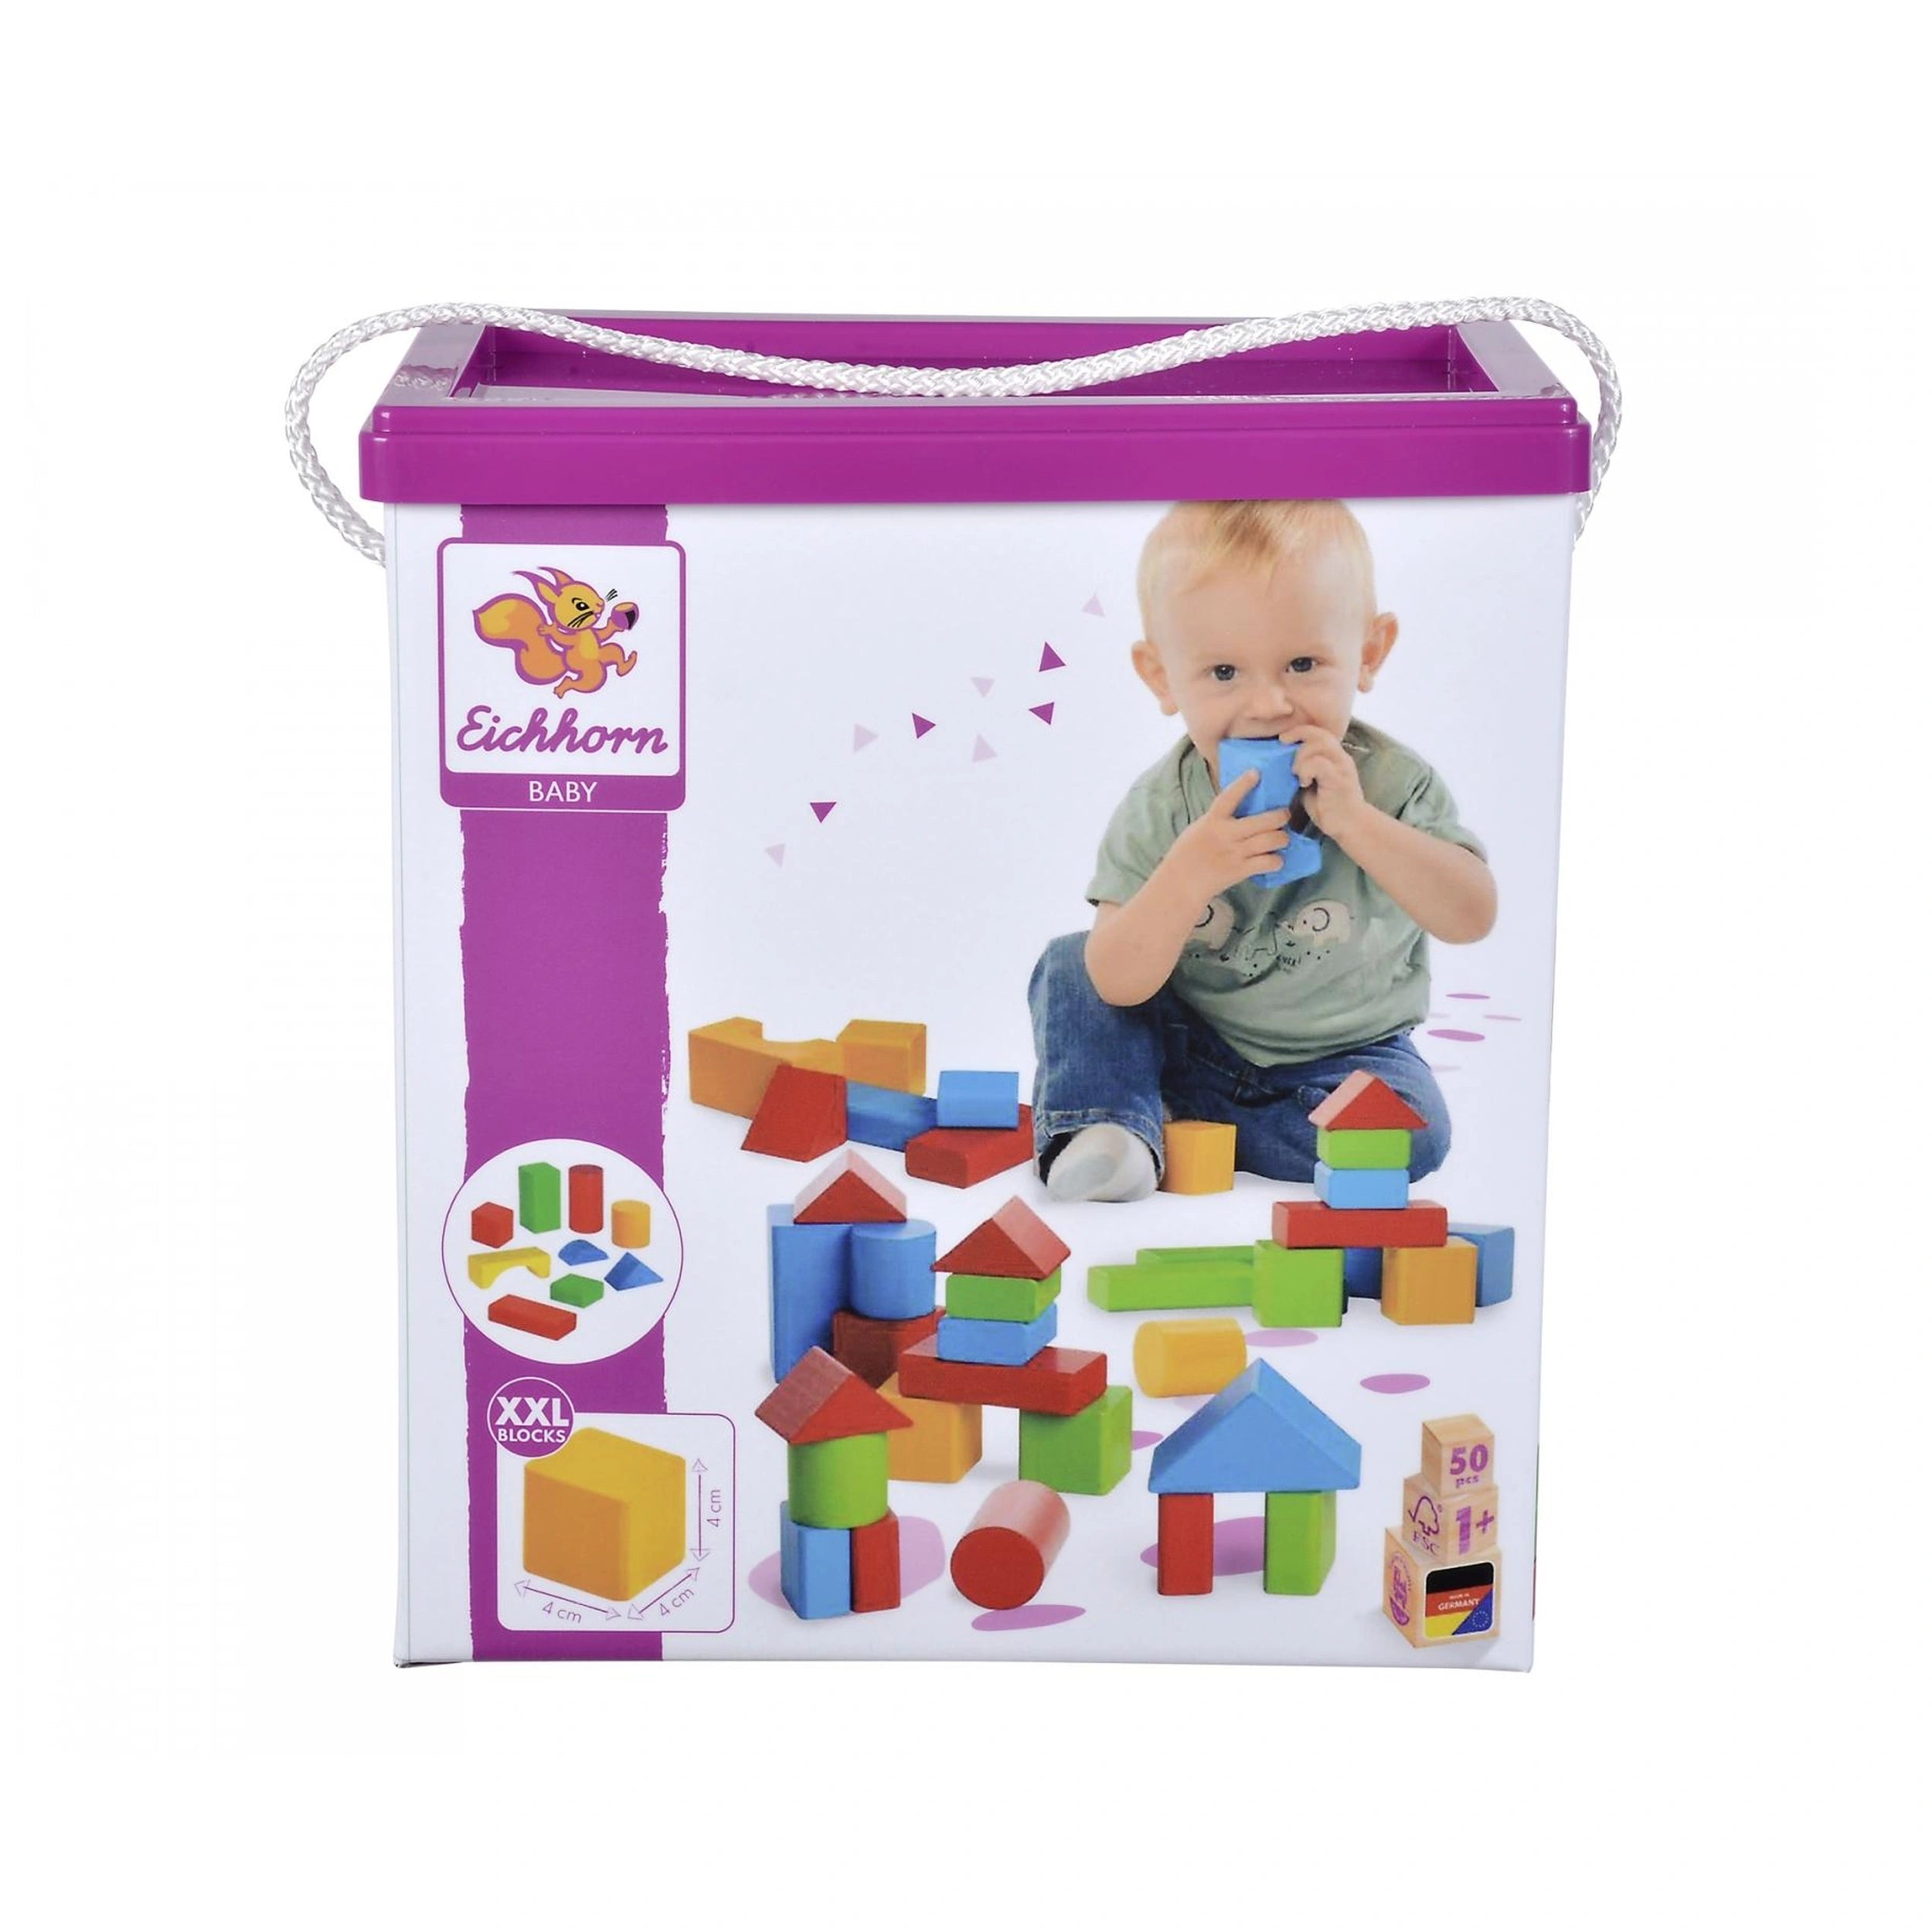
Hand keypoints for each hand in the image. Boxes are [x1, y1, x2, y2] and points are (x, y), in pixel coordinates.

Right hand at [1160, 767, 1291, 897]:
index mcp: (1212, 821)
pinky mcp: (1241, 870)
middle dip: (1280, 816)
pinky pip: (1268, 862)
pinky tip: (1275, 859)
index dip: (1243, 784)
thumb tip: (1238, 811)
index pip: (1229, 797)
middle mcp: (1226, 835)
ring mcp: (1235, 853)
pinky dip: (1276, 861)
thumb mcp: (1198, 829)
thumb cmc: (1187, 854)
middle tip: (1284, 815)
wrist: (1181, 883)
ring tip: (1282, 838)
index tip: (1256, 773)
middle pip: (1263, 821)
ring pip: (1271, 840)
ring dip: (1282, 838)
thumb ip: (1217, 820)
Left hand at [1285, 727, 1367, 838]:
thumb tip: (1281, 764)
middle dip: (1298, 736)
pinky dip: (1306, 770)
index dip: (1300, 731)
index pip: (1319, 733)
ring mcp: (1342, 768)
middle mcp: (1341, 758)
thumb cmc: (1329, 808)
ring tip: (1296, 773)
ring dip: (1301, 757)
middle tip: (1283, 747)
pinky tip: (1304, 782)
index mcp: (1335, 757)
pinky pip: (1319, 764)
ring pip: (1319, 745)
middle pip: (1319, 734)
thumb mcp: (1312, 785)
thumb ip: (1304, 771)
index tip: (1283, 739)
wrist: (1350, 826)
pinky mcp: (1338, 780)